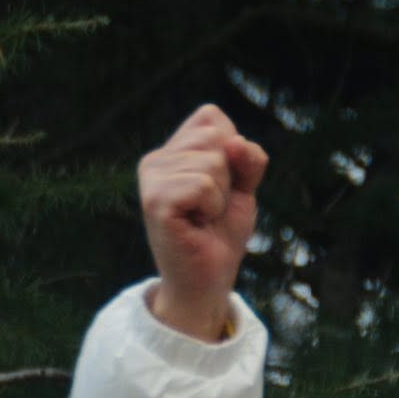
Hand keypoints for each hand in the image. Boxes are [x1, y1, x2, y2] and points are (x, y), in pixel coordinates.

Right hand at [139, 104, 268, 340]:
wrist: (207, 280)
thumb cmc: (219, 234)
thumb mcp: (243, 186)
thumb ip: (247, 157)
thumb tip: (234, 143)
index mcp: (171, 150)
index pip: (211, 117)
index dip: (231, 153)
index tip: (219, 188)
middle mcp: (155, 160)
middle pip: (215, 137)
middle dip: (228, 176)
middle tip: (210, 208)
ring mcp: (151, 179)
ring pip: (214, 162)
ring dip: (221, 196)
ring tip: (202, 219)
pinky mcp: (155, 201)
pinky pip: (204, 185)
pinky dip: (212, 208)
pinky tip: (196, 225)